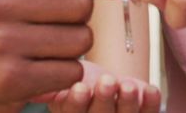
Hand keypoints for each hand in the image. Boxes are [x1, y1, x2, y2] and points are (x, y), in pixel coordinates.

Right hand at [0, 0, 120, 111]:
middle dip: (84, 17)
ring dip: (76, 48)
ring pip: (81, 40)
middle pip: (80, 5)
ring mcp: (2, 44)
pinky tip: (45, 71)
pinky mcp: (11, 79)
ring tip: (50, 50)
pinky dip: (68, 74)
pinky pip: (72, 71)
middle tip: (62, 27)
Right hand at [43, 74, 160, 112]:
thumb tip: (35, 83)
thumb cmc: (79, 82)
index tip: (79, 87)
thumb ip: (50, 82)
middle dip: (104, 100)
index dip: (76, 104)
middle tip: (107, 81)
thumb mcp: (60, 82)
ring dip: (128, 103)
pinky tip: (151, 91)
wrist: (104, 85)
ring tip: (128, 86)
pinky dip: (151, 105)